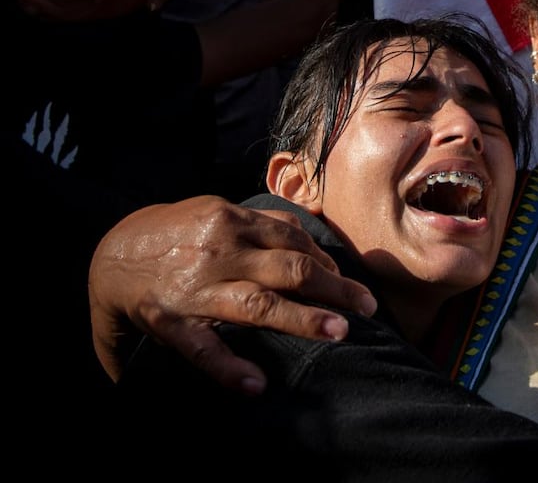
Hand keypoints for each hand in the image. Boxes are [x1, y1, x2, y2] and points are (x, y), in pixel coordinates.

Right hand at [89, 196, 377, 393]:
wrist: (108, 253)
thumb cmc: (177, 234)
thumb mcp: (216, 213)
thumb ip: (261, 224)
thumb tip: (312, 237)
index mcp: (233, 221)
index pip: (295, 240)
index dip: (327, 262)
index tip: (349, 283)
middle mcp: (220, 250)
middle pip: (290, 267)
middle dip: (334, 287)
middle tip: (367, 306)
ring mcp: (196, 286)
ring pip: (258, 304)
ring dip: (302, 320)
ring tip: (339, 333)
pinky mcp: (169, 320)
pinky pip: (203, 348)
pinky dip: (230, 368)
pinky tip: (256, 385)